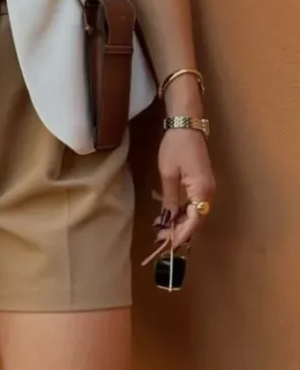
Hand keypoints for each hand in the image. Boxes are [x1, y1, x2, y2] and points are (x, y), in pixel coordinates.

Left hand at [154, 128, 215, 247]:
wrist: (186, 125)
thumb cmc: (176, 146)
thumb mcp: (168, 173)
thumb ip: (170, 199)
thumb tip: (168, 220)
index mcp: (202, 190)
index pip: (194, 221)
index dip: (182, 234)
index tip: (168, 244)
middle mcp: (208, 192)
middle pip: (196, 219)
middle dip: (179, 231)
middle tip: (160, 238)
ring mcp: (207, 188)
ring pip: (195, 212)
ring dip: (180, 222)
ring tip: (162, 229)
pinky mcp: (202, 183)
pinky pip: (194, 203)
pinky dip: (183, 211)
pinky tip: (170, 215)